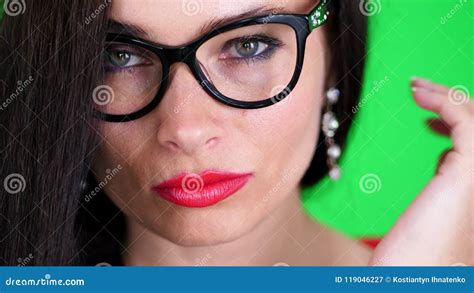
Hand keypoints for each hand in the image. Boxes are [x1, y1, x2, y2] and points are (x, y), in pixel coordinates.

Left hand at [369, 77, 472, 265]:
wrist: (412, 284)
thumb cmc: (410, 263)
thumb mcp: (428, 221)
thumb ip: (437, 196)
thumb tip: (433, 171)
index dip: (458, 124)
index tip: (427, 116)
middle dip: (456, 105)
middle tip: (422, 92)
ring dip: (451, 96)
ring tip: (416, 88)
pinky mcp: (470, 175)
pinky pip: (466, 123)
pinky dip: (447, 101)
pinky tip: (418, 95)